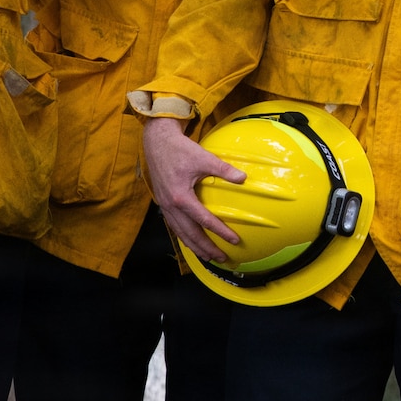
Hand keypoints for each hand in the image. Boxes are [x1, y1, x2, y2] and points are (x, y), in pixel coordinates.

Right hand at [143, 117, 245, 263]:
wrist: (157, 142)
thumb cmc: (180, 150)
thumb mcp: (204, 158)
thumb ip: (224, 169)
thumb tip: (243, 177)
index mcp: (181, 197)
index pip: (204, 220)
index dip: (220, 232)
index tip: (234, 240)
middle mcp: (171, 206)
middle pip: (190, 234)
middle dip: (206, 248)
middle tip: (222, 258)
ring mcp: (165, 206)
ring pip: (180, 233)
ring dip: (195, 246)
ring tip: (208, 257)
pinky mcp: (163, 203)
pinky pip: (174, 226)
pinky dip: (184, 237)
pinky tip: (192, 242)